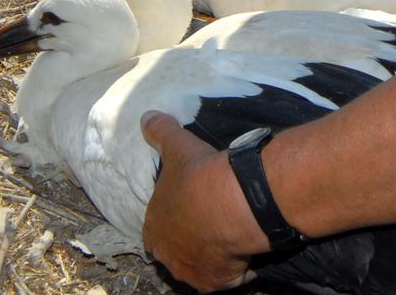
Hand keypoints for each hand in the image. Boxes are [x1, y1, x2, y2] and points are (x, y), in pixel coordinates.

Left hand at [139, 111, 263, 290]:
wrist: (233, 203)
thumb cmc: (199, 177)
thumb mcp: (178, 147)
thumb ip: (160, 132)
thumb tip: (147, 116)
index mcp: (154, 227)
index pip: (156, 229)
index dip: (172, 220)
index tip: (190, 210)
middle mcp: (168, 255)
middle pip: (177, 252)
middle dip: (192, 241)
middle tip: (213, 223)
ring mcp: (191, 272)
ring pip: (201, 267)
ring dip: (213, 257)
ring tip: (232, 236)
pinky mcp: (217, 282)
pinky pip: (230, 278)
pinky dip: (239, 269)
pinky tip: (249, 251)